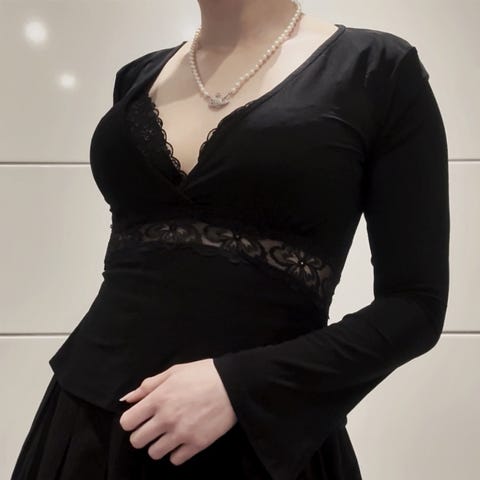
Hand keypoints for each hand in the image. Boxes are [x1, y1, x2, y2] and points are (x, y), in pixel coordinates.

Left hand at [118, 358, 236, 465]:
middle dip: (143, 434)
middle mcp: (166, 419)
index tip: (140, 417)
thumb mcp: (174, 372)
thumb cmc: (203, 374)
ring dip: (159, 444)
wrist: (234, 384)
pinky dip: (177, 452)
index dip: (132, 420)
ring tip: (170, 433)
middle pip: (137, 441)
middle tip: (154, 426)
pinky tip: (183, 439)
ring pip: (154, 453)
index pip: (127, 422)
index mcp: (158, 398)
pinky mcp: (196, 444)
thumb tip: (128, 398)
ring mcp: (181, 434)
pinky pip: (175, 460)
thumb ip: (149, 385)